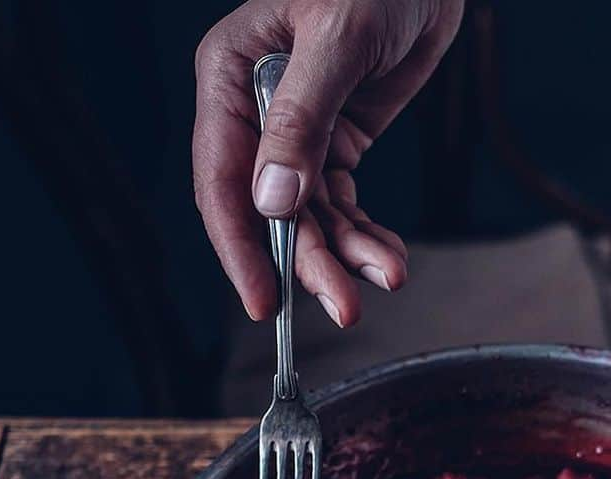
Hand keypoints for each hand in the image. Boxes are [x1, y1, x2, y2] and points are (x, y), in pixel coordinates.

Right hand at [194, 0, 462, 324]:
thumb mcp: (337, 38)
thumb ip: (302, 119)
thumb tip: (274, 201)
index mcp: (230, 78)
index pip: (223, 180)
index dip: (241, 248)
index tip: (264, 301)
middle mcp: (255, 113)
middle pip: (271, 213)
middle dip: (310, 264)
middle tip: (345, 308)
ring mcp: (297, 133)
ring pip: (311, 218)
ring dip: (347, 255)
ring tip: (387, 276)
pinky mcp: (337, 142)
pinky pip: (343, 205)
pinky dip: (366, 235)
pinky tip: (388, 257)